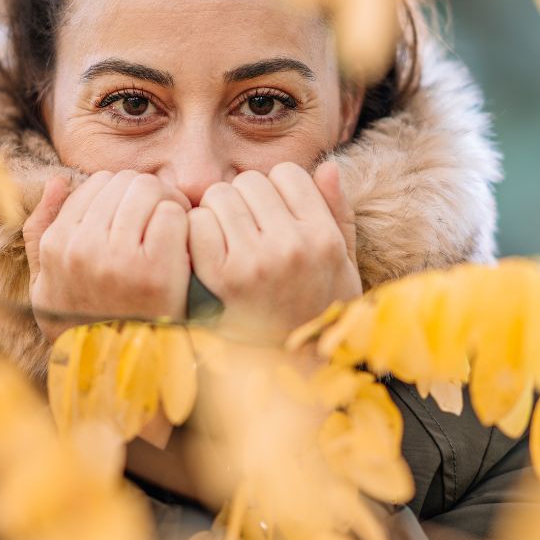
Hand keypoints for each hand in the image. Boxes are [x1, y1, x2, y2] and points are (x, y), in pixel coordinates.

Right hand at [23, 170, 191, 341]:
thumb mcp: (46, 284)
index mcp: (57, 245)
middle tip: (162, 216)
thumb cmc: (84, 324)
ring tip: (173, 228)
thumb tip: (58, 180)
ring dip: (168, 203)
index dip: (123, 193)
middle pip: (126, 181)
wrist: (122, 373)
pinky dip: (184, 223)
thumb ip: (42, 230)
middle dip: (148, 193)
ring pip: (149, 190)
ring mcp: (118, 260)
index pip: (97, 182)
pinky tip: (183, 245)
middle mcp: (82, 248)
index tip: (138, 214)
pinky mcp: (156, 271)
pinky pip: (173, 214)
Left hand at [186, 161, 361, 343]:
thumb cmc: (316, 310)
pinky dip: (197, 234)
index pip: (287, 173)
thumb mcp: (342, 265)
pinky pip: (198, 224)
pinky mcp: (220, 278)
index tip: (273, 215)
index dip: (276, 190)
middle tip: (246, 232)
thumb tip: (327, 165)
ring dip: (218, 214)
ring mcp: (254, 262)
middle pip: (249, 181)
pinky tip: (207, 255)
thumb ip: (337, 213)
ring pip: (220, 196)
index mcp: (323, 237)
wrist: (289, 373)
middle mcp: (291, 246)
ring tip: (227, 243)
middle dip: (244, 200)